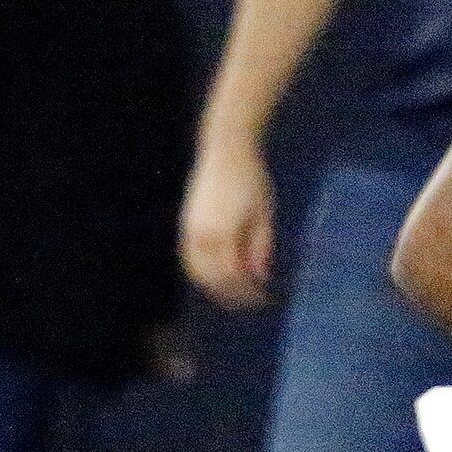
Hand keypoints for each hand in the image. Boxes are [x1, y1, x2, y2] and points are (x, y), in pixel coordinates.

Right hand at [179, 142, 276, 309]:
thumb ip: (260, 248)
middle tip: (253, 301)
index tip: (265, 299)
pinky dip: (203, 273)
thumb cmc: (251, 180)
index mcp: (222, 234)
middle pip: (213, 280)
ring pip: (196, 272)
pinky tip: (220, 276)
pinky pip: (190, 259)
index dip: (248, 293)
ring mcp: (189, 230)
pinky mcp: (185, 225)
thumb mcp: (264, 216)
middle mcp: (200, 236)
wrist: (226, 150)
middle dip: (233, 295)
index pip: (233, 277)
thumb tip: (259, 278)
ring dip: (215, 287)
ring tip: (237, 293)